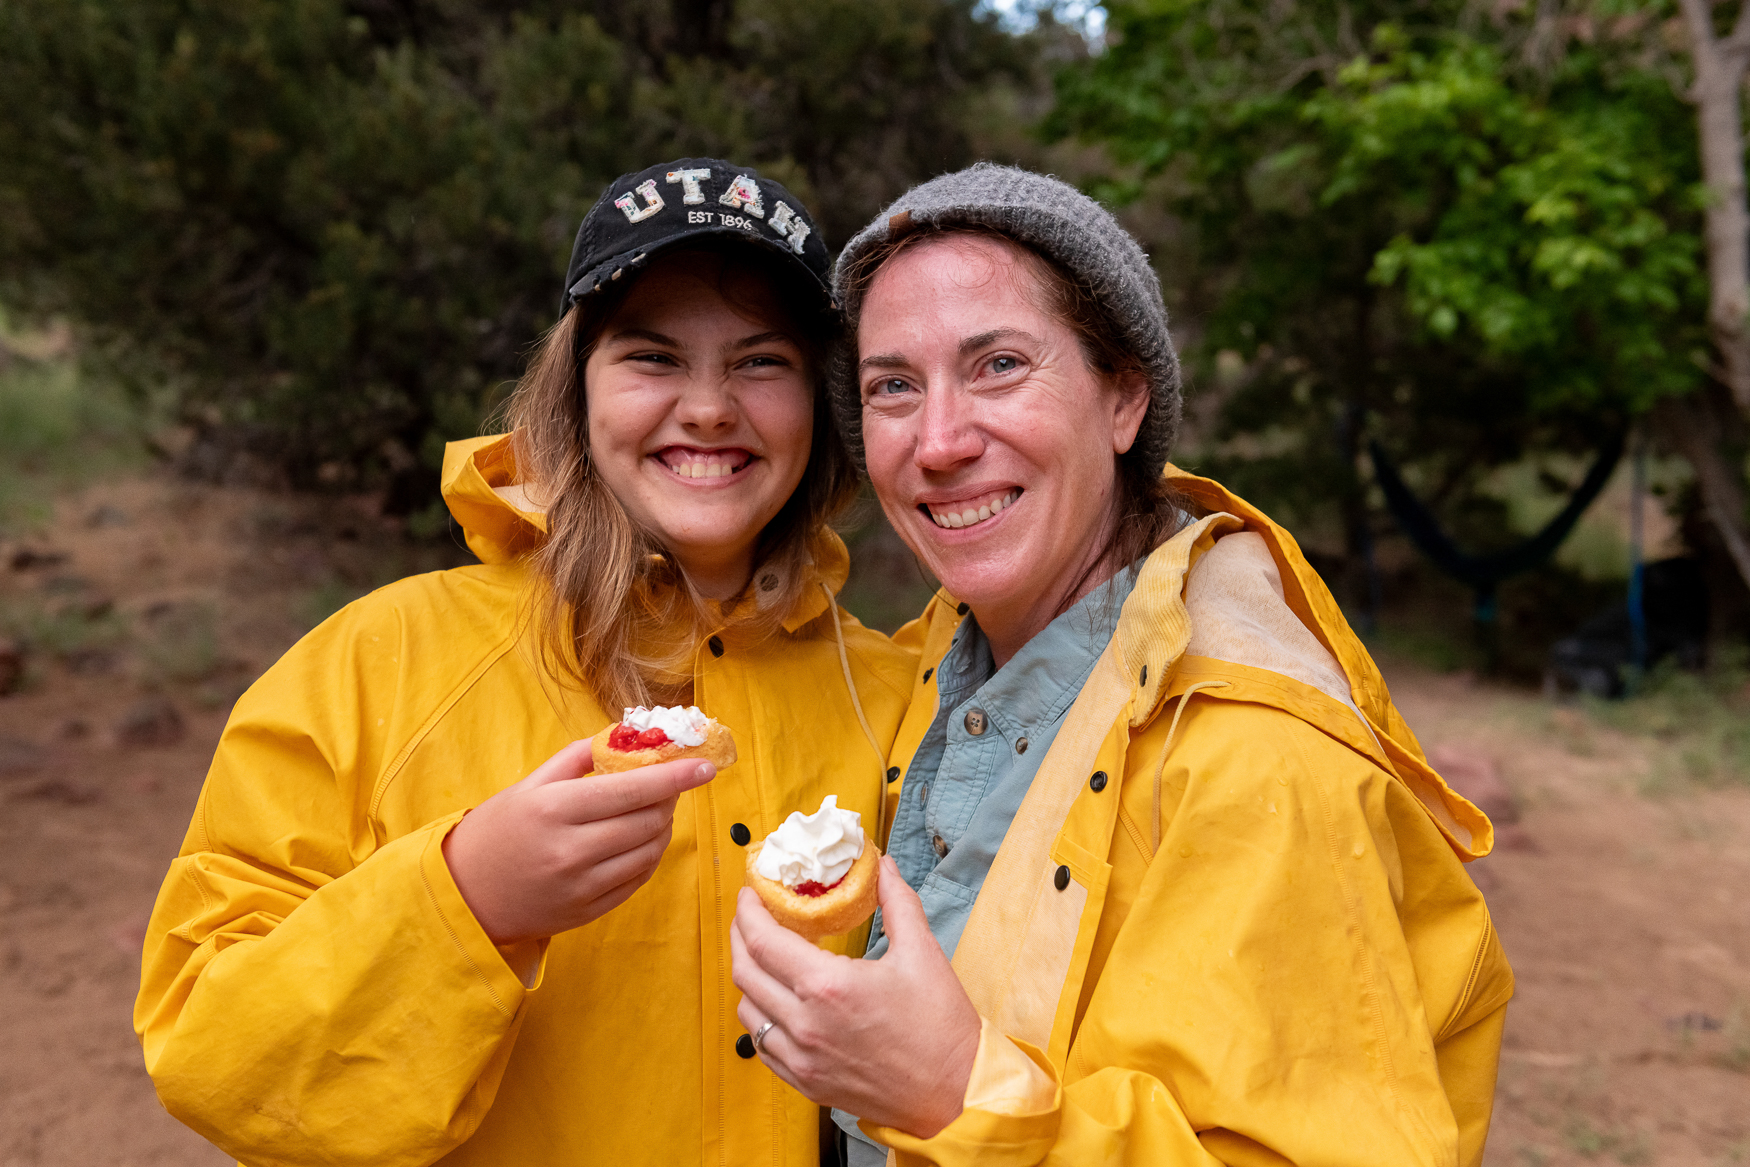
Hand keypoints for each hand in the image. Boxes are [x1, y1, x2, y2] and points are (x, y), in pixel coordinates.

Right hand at [443, 739, 714, 944]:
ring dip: (663, 828)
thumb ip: (580, 757)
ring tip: (653, 812)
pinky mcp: (587, 911)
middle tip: (669, 786)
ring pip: (649, 852)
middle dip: (669, 800)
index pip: (632, 789)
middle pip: (648, 822)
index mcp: (555, 809)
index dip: (676, 777)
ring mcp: (581, 886)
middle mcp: (571, 850)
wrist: (464, 894)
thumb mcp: (530, 784)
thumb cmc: (498, 829)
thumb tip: (629, 736)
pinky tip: (639, 841)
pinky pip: (637, 880)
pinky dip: (649, 856)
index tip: (706, 767)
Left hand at [730, 855, 980, 1137]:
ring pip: (747, 1011)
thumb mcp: (922, 952)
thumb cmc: (941, 1026)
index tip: (749, 895)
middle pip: (745, 973)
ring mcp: (802, 1058)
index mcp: (828, 986)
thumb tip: (884, 867)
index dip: (748, 912)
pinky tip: (777, 1003)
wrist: (954, 1094)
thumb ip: (897, 902)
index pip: (764, 941)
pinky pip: (763, 1047)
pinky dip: (761, 1018)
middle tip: (750, 918)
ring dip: (748, 979)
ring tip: (764, 958)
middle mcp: (805, 1024)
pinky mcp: (806, 1084)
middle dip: (740, 937)